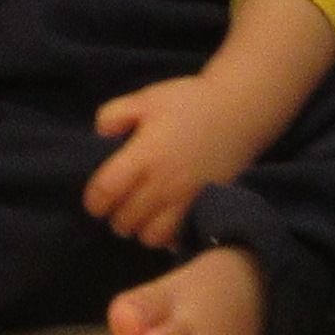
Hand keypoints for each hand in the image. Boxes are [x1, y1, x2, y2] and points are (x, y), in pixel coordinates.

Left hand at [83, 71, 275, 250]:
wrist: (240, 109)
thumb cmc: (190, 101)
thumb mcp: (147, 98)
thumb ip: (114, 115)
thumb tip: (99, 137)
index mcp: (145, 155)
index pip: (105, 192)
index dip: (93, 200)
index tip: (96, 198)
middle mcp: (164, 183)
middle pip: (124, 221)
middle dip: (115, 216)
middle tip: (119, 204)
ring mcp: (187, 199)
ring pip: (150, 236)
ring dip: (140, 228)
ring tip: (141, 213)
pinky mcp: (205, 206)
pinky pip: (179, 236)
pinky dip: (167, 235)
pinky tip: (165, 217)